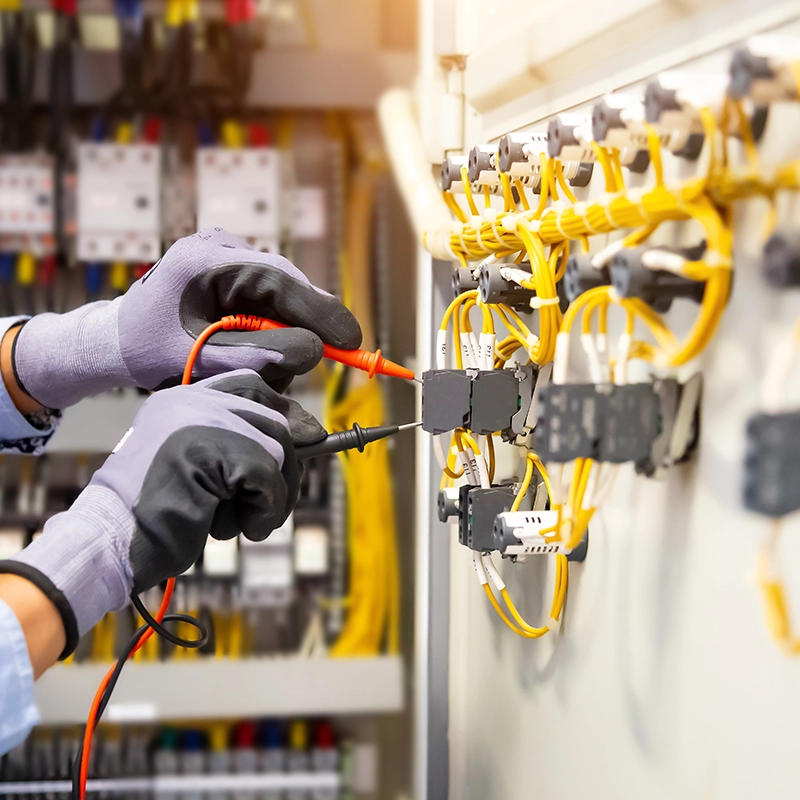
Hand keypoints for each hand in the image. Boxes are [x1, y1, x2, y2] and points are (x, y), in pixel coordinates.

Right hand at [0, 370, 324, 656]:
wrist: (110, 539)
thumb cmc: (154, 513)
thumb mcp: (195, 466)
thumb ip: (236, 442)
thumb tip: (312, 433)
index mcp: (182, 398)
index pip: (251, 385)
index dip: (283, 414)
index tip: (302, 442)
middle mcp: (191, 401)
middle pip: (273, 419)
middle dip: (285, 467)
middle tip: (272, 504)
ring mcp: (198, 422)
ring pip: (276, 450)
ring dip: (272, 496)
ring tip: (245, 521)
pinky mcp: (208, 450)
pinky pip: (267, 476)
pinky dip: (266, 509)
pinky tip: (246, 527)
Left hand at [12, 228, 361, 408]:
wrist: (116, 338)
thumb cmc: (148, 350)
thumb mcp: (202, 360)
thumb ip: (259, 355)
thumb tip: (315, 350)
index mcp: (205, 260)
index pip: (280, 280)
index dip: (321, 311)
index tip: (352, 341)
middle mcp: (221, 246)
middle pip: (288, 285)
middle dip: (304, 325)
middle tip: (309, 362)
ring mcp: (227, 253)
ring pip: (284, 293)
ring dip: (287, 329)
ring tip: (261, 358)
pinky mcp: (233, 267)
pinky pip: (271, 295)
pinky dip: (274, 324)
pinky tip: (255, 343)